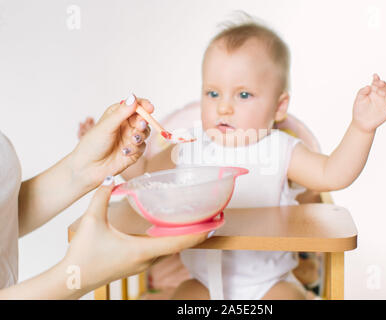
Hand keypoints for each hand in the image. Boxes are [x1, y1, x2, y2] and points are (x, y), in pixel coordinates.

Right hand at [64, 178, 207, 293]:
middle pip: (179, 247)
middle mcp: (147, 260)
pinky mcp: (137, 265)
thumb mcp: (91, 221)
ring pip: (170, 251)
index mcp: (142, 250)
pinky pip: (161, 253)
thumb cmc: (82, 254)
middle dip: (197, 234)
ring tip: (196, 223)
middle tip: (212, 219)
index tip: (215, 224)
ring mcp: (142, 265)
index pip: (178, 243)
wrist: (71, 279)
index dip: (199, 233)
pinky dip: (171, 242)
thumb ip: (101, 196)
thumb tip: (111, 177)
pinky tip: (169, 231)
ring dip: (184, 238)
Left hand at [70, 94, 152, 187]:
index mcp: (117, 115)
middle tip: (139, 126)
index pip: (135, 106)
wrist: (88, 168)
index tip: (149, 108)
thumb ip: (122, 113)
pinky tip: (124, 152)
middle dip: (143, 122)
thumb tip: (133, 97)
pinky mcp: (134, 152)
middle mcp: (126, 126)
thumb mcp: (107, 126)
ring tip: (132, 140)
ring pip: (145, 132)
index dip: (144, 106)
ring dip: (140, 135)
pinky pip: (142, 147)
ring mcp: (130, 139)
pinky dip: (136, 148)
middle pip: (143, 119)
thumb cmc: (92, 145)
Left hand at [352, 74, 385, 132]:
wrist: (361, 124)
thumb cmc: (359, 110)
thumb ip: (362, 92)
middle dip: (384, 85)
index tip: (375, 76)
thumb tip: (368, 86)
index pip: (377, 83)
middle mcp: (381, 96)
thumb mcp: (358, 100)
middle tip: (380, 84)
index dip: (377, 79)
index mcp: (374, 91)